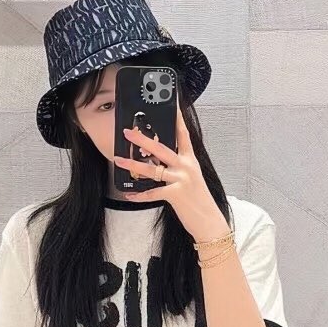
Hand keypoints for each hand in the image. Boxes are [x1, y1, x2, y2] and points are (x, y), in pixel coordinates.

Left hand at [120, 111, 227, 243]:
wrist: (209, 221)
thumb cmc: (198, 199)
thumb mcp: (191, 177)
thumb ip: (177, 166)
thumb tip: (158, 158)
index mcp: (190, 160)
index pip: (182, 134)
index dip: (176, 118)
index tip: (170, 105)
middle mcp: (186, 167)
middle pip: (161, 148)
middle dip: (142, 139)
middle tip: (127, 131)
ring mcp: (181, 180)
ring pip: (152, 169)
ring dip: (133, 164)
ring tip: (118, 159)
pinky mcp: (176, 195)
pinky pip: (152, 193)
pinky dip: (138, 195)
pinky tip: (128, 194)